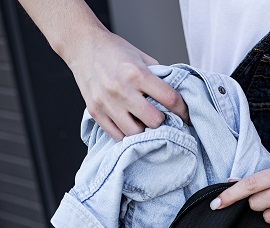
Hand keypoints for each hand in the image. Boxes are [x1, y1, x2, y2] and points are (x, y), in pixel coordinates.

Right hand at [66, 27, 188, 139]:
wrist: (82, 45)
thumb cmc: (113, 50)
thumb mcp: (140, 57)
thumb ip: (158, 76)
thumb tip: (175, 95)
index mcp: (136, 73)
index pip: (169, 99)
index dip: (182, 110)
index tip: (184, 115)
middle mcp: (121, 90)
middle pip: (154, 121)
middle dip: (162, 122)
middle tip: (163, 119)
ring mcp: (107, 103)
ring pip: (135, 133)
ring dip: (144, 131)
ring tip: (145, 124)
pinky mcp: (96, 112)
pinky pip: (117, 136)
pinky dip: (126, 134)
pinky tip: (130, 126)